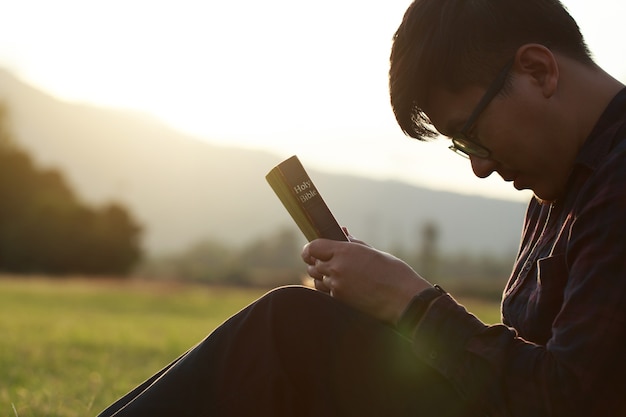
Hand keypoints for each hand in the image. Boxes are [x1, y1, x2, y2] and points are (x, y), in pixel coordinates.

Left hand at [301, 238, 431, 323]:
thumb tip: (342, 232)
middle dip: (317, 262)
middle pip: (312, 264)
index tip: (312, 250)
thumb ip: (353, 243)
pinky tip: (344, 287)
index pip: (313, 247)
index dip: (310, 248)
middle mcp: (337, 268)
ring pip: (317, 280)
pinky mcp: (340, 301)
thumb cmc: (393, 273)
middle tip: (327, 261)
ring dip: (322, 276)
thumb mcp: (372, 252)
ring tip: (337, 274)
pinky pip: (326, 293)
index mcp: (344, 252)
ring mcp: (337, 286)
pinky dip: (330, 289)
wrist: (403, 299)